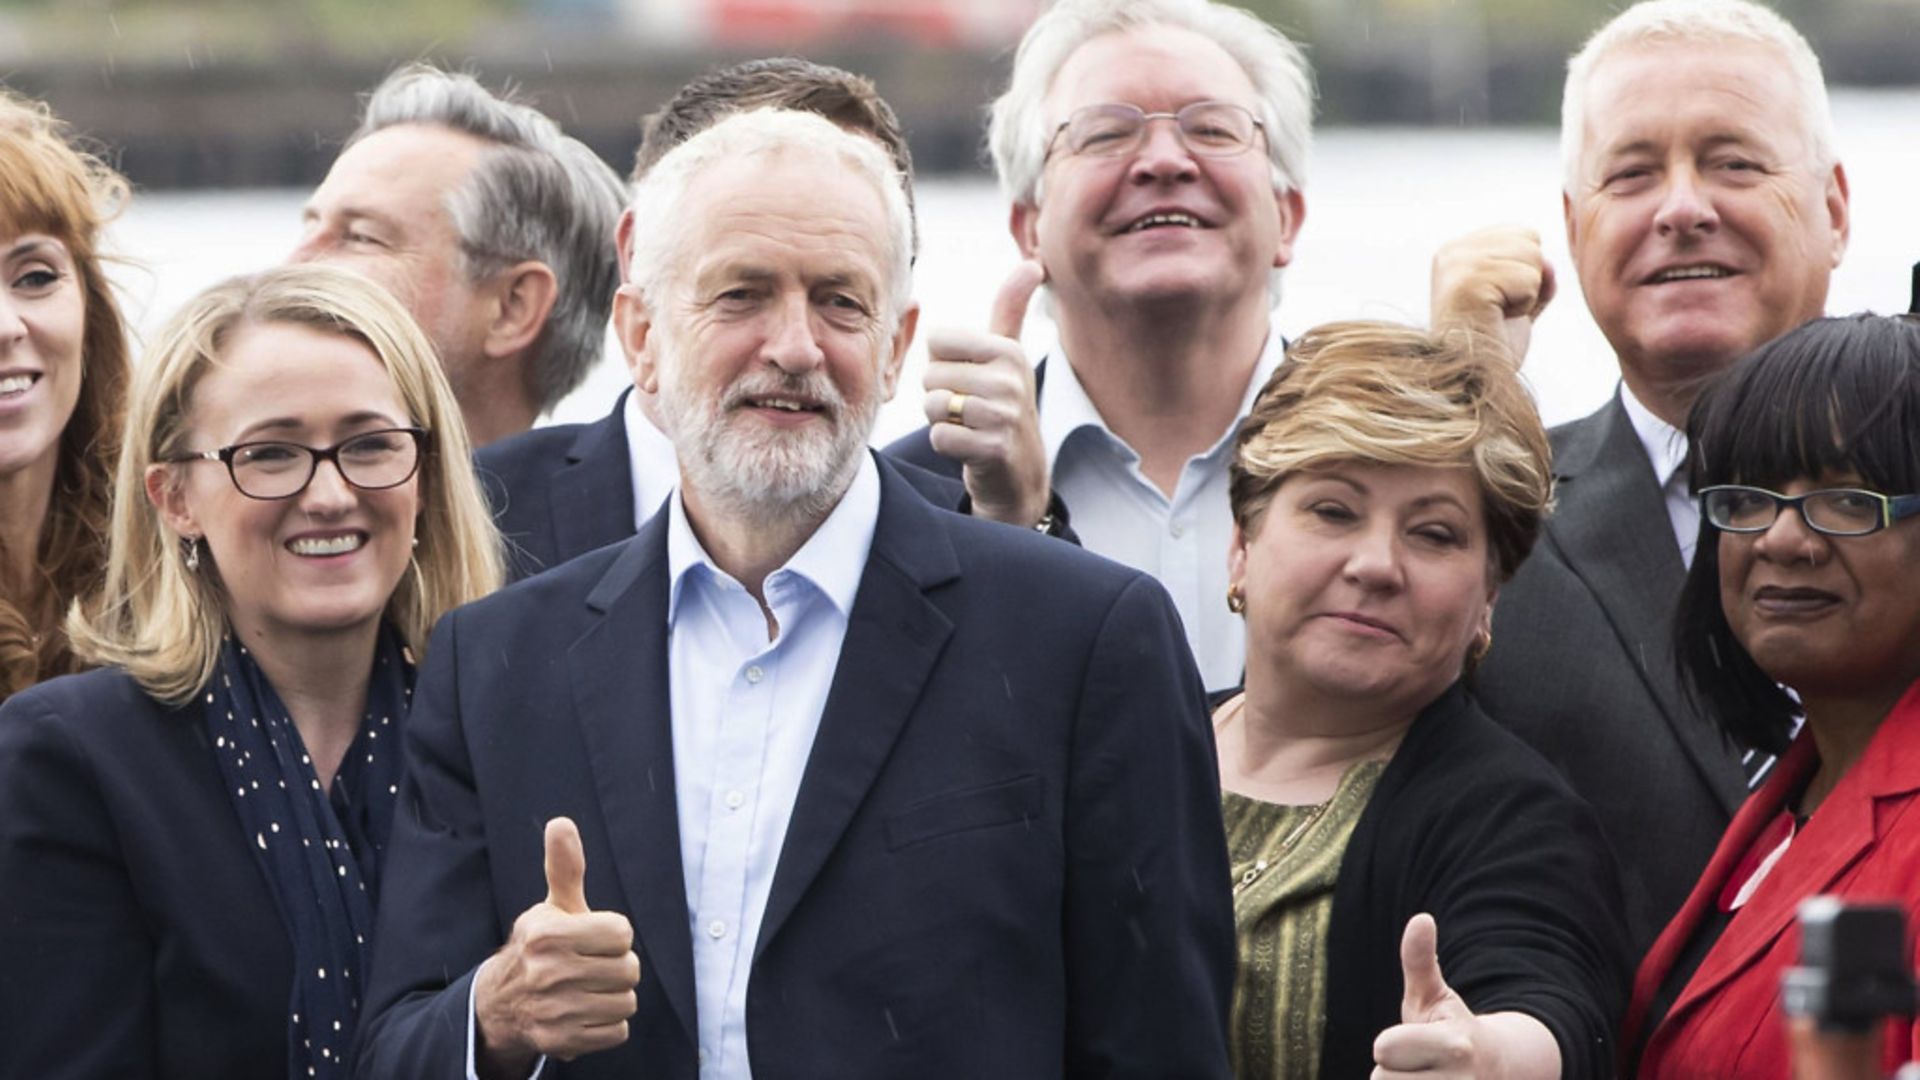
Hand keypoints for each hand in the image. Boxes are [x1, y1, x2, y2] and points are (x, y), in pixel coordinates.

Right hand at [475, 818, 639, 1075]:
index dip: (613, 935)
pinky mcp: (561, 1042)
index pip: (622, 934)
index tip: (593, 938)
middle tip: (592, 966)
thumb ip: (564, 867)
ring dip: (614, 996)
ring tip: (589, 988)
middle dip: (617, 966)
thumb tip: (561, 824)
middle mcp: (547, 973)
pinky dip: (607, 1024)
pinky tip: (585, 1012)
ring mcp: (554, 1011)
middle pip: (629, 970)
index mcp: (546, 934)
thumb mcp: (551, 907)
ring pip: (626, 1002)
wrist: (502, 1003)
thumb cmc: (539, 947)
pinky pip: (617, 1031)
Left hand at [922, 260, 1051, 526]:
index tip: (969, 379)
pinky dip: (946, 445)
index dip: (943, 363)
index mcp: (1008, 351)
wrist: (1020, 472)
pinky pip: (940, 437)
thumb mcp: (1009, 355)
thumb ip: (1011, 308)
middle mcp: (1010, 380)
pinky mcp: (994, 449)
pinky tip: (969, 448)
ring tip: (968, 426)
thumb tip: (1034, 264)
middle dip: (941, 395)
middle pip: (932, 375)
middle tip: (968, 409)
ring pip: (934, 406)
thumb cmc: (1003, 405)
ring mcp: (1004, 416)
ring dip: (942, 421)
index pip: (938, 341)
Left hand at [1372, 914, 1559, 1079]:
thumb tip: (1421, 918)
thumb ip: (1420, 960)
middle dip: (1393, 1074)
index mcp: (1455, 1045)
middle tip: (1420, 1068)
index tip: (1412, 1044)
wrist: (1496, 1075)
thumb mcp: (1434, 998)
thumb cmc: (1452, 1033)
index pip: (1384, 1048)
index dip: (1390, 1046)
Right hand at [1429, 226, 1555, 366]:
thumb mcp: (1518, 302)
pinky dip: (1524, 306)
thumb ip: (1534, 274)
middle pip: (1529, 238)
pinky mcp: (1468, 283)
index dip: (1524, 274)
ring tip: (1497, 317)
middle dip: (1528, 281)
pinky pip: (1529, 279)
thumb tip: (1548, 263)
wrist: (1473, 384)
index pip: (1523, 233)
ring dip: (1526, 295)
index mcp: (1458, 251)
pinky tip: (1497, 320)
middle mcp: (1452, 252)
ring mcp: (1457, 266)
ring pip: (1532, 256)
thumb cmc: (1492, 348)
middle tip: (1499, 313)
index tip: (1498, 305)